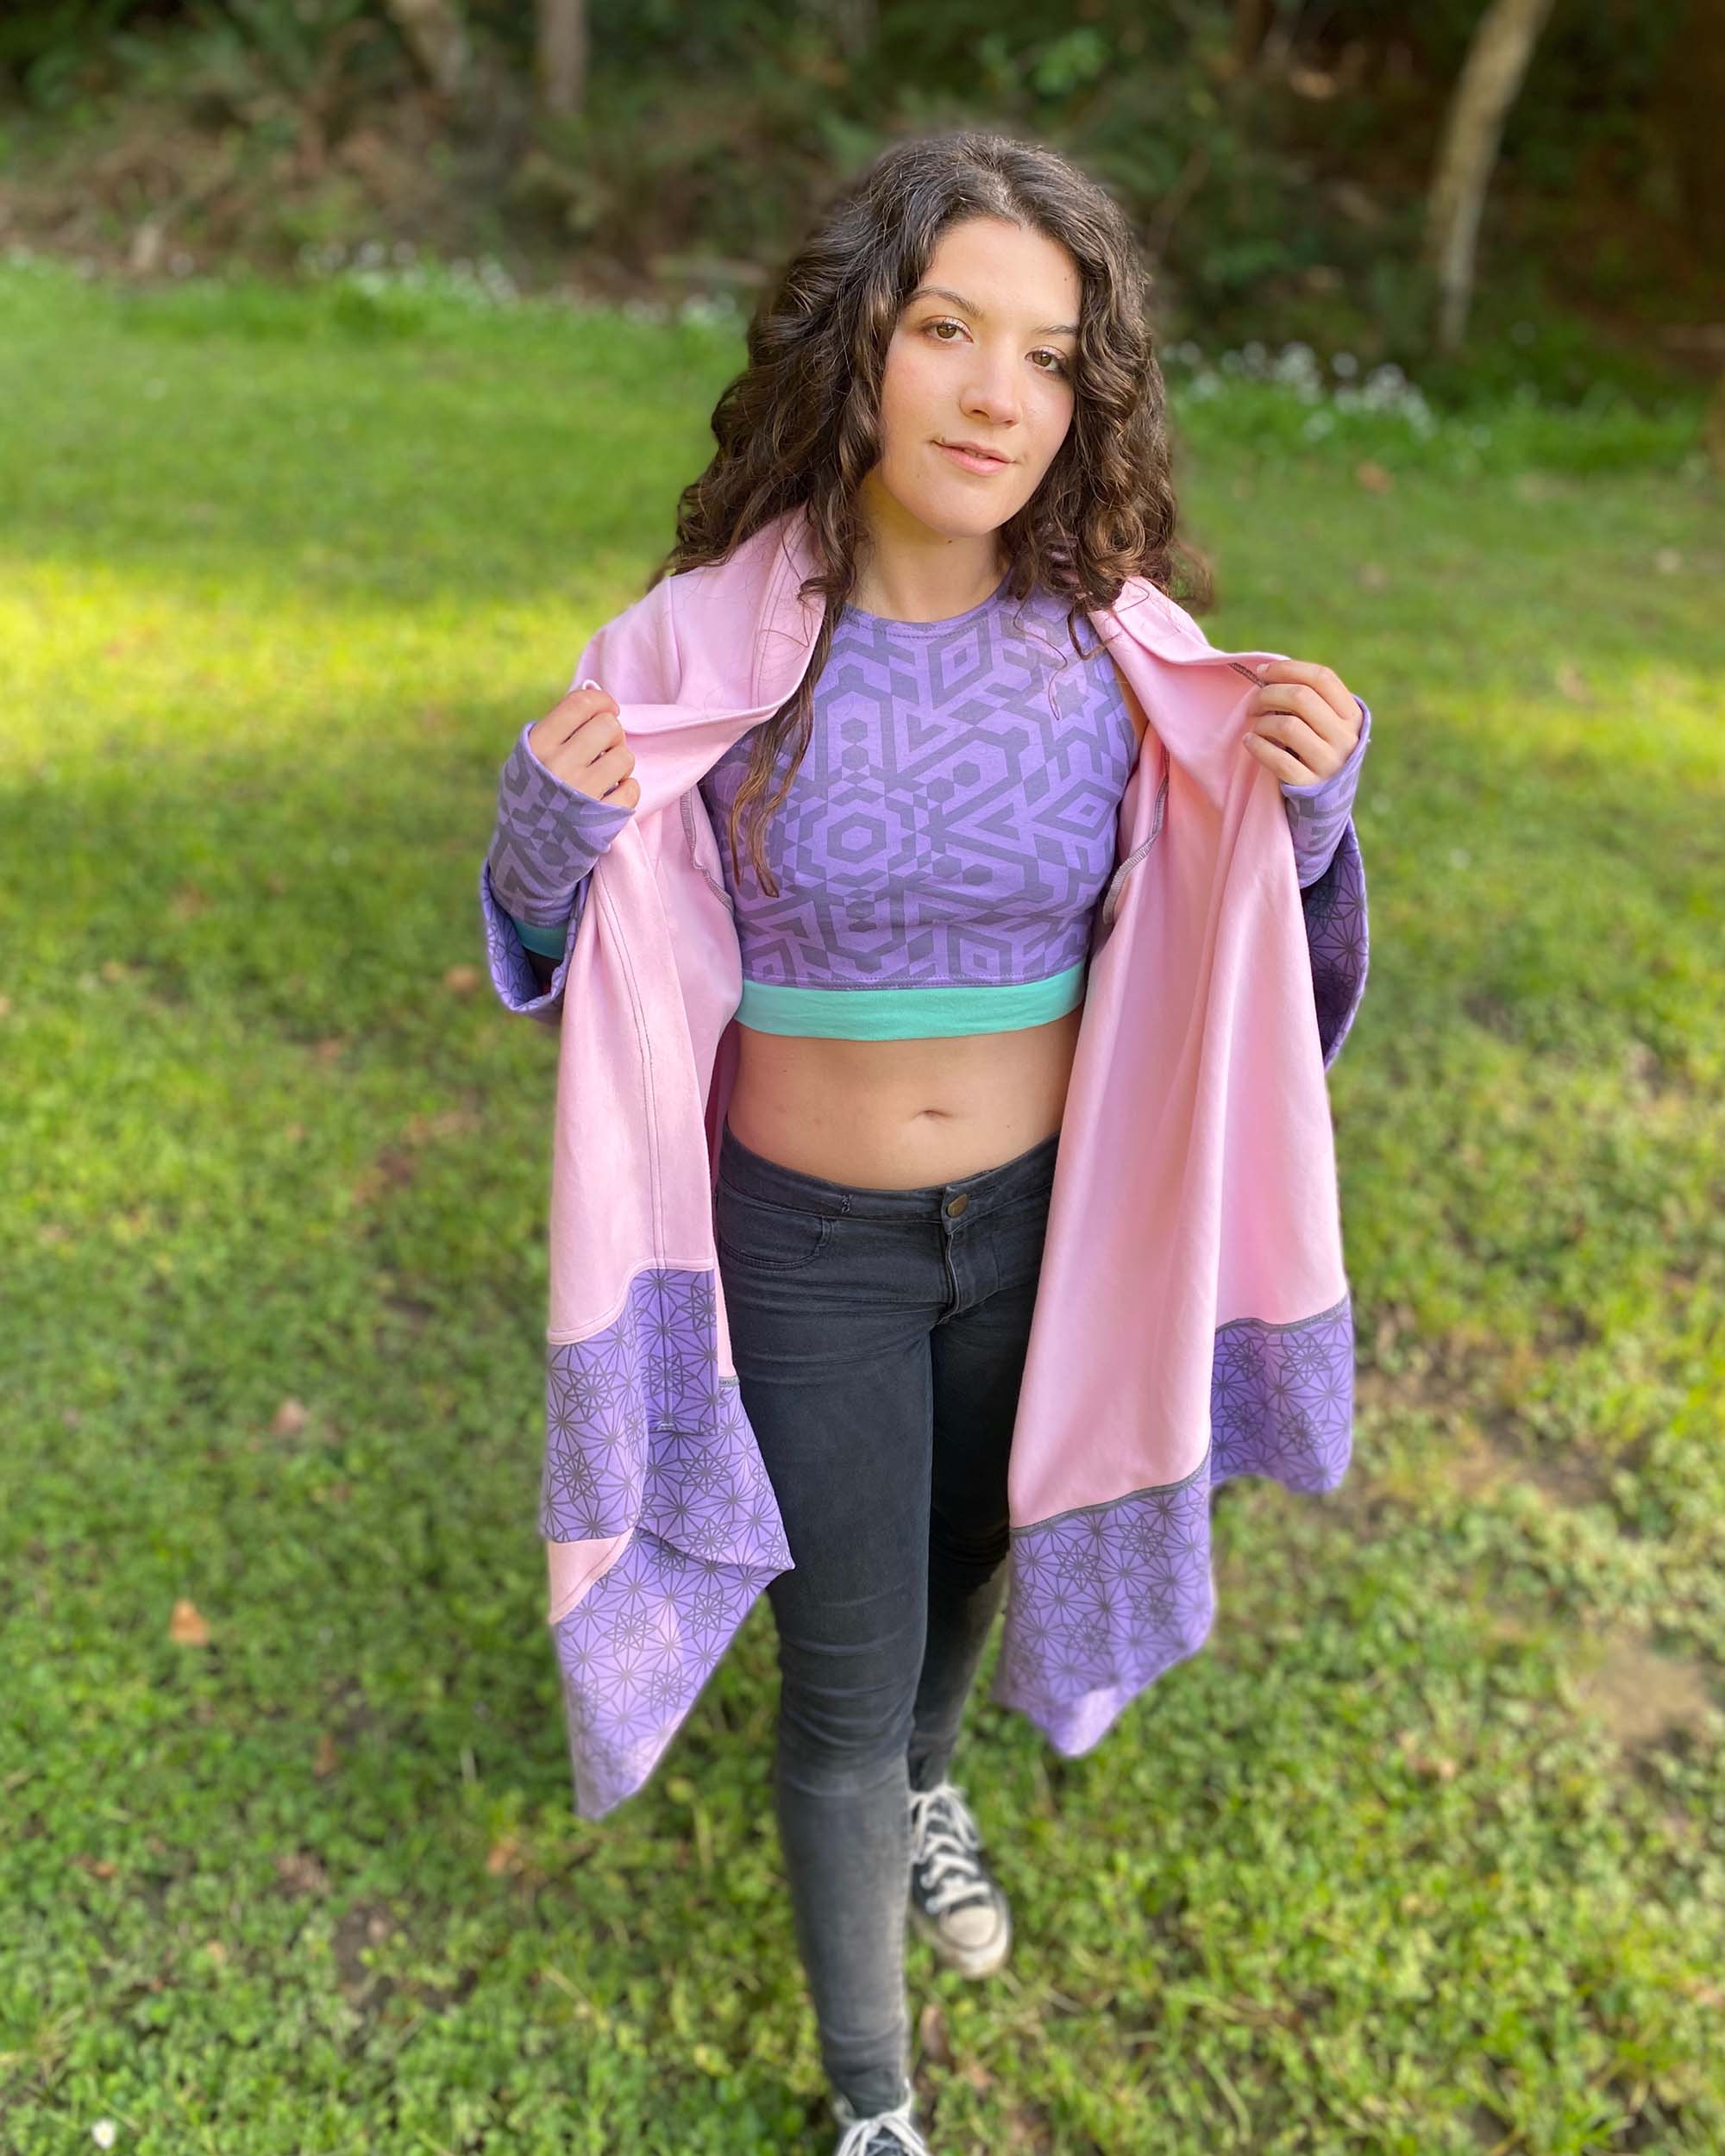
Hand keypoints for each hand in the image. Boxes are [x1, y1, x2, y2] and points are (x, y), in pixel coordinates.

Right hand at [528, 686, 640, 808]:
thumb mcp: (529, 758)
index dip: (602, 701)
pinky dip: (628, 789)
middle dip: (613, 733)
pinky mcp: (600, 820)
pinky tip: (613, 794)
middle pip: (608, 726)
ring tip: (607, 773)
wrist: (527, 853)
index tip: (609, 710)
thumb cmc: (532, 795)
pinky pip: (632, 789)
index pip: (580, 704)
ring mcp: (580, 794)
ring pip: (624, 757)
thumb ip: (556, 729)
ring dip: (621, 762)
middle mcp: (558, 767)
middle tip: (605, 747)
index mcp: (537, 746)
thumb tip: (596, 695)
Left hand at [1241, 659, 1360, 784]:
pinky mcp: (1309, 784)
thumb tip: (1267, 673)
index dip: (1288, 669)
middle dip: (1268, 694)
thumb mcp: (1327, 722)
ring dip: (1262, 722)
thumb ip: (1309, 698)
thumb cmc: (1318, 747)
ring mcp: (1328, 762)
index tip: (1263, 672)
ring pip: (1287, 726)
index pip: (1322, 677)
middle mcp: (1345, 737)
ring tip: (1256, 726)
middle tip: (1253, 704)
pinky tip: (1250, 741)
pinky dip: (1257, 745)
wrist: (1327, 798)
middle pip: (1300, 697)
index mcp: (1351, 714)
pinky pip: (1277, 759)